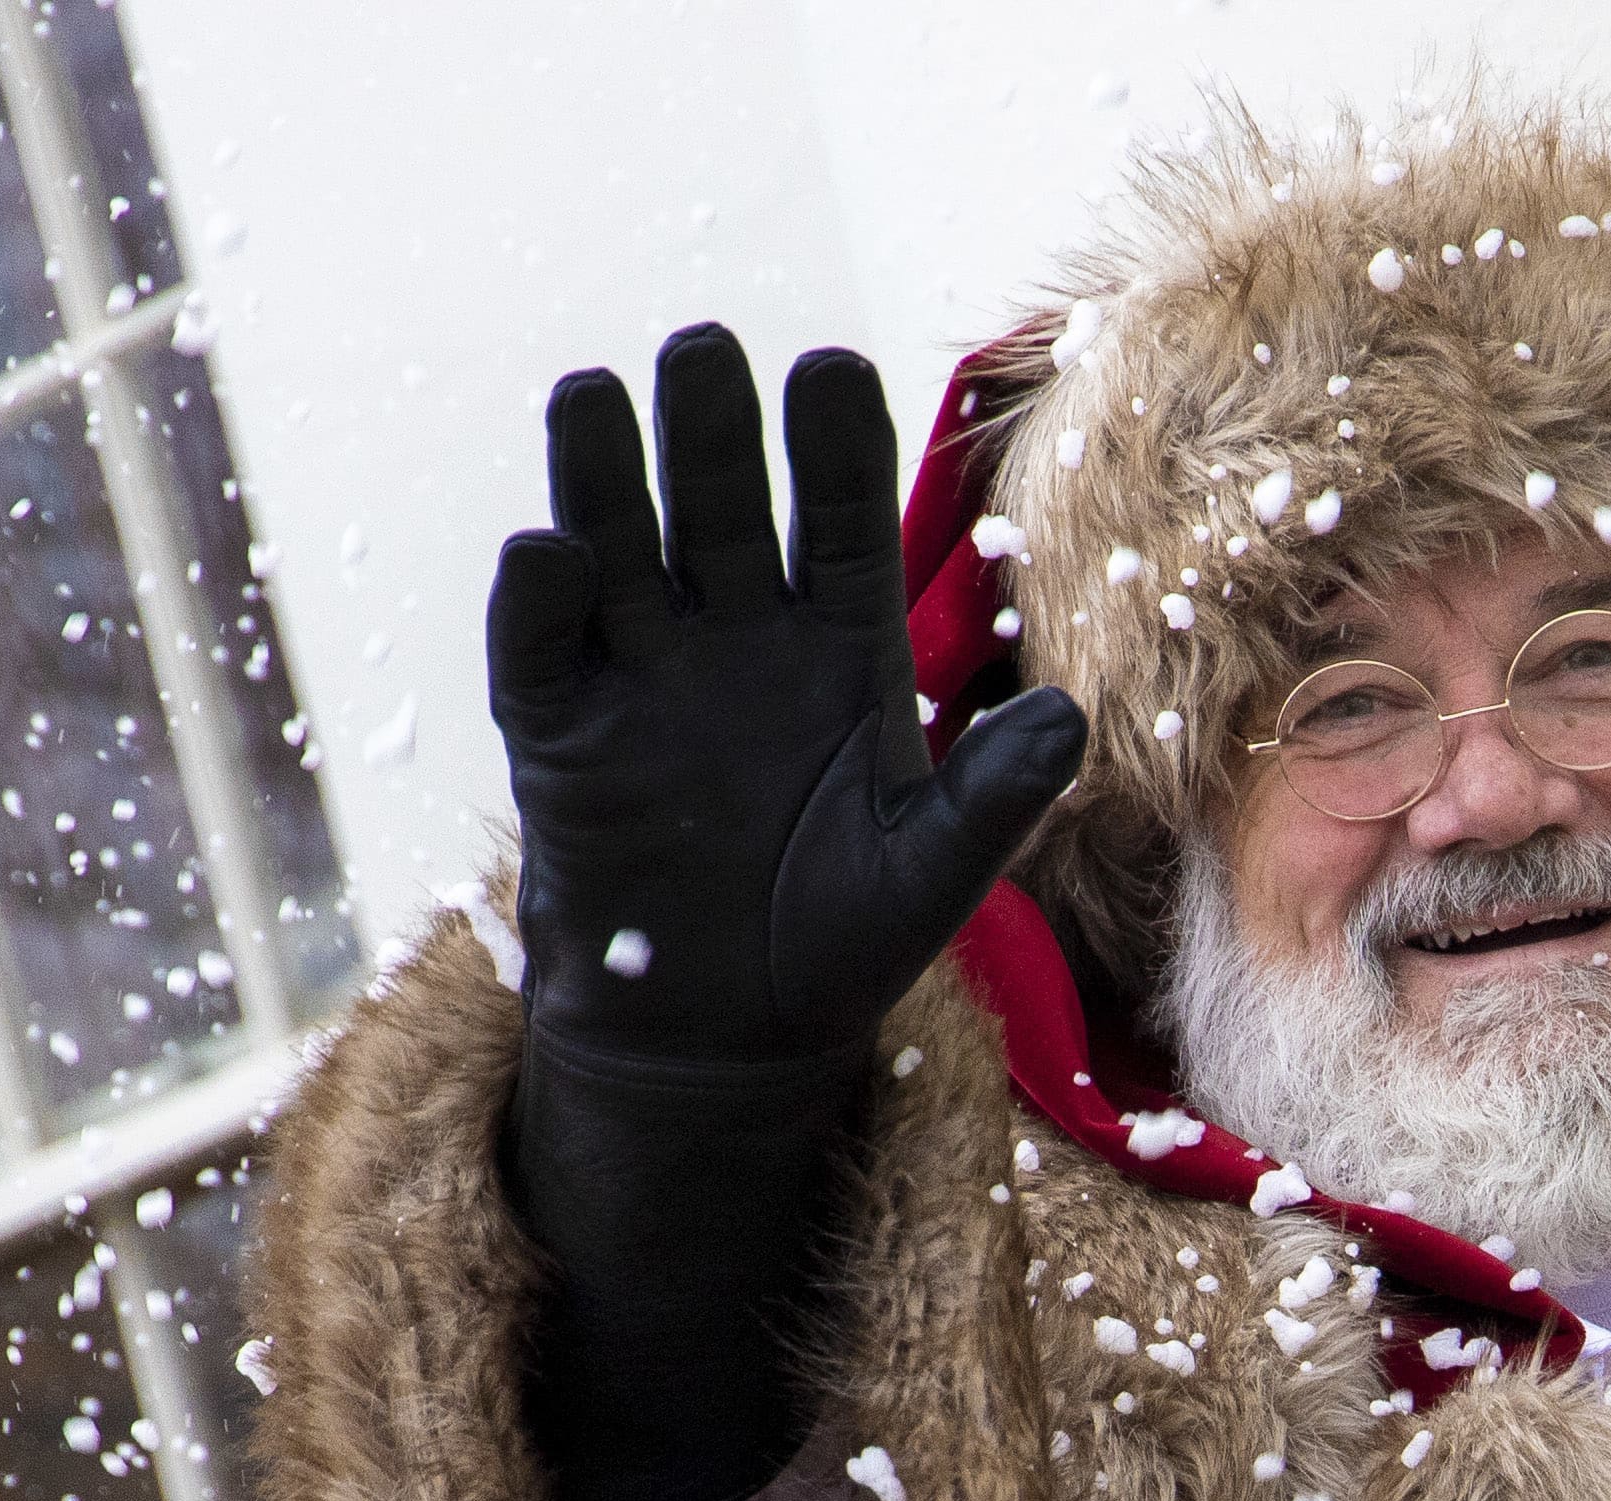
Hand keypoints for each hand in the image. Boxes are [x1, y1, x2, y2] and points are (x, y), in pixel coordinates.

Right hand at [486, 328, 1082, 1071]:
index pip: (839, 515)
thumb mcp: (934, 874)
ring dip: (603, 470)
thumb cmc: (841, 942)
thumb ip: (995, 795)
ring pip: (618, 539)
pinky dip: (538, 598)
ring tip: (597, 397)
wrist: (728, 1039)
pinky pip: (538, 647)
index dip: (832, 445)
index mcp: (840, 642)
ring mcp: (641, 670)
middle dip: (710, 427)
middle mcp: (737, 632)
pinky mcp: (559, 731)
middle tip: (702, 351)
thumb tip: (1072, 721)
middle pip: (719, 498)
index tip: (827, 372)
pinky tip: (553, 553)